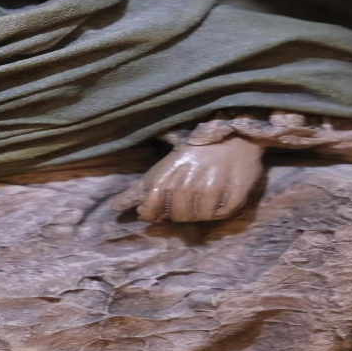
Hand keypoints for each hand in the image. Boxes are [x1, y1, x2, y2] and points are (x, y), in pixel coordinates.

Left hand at [110, 137, 264, 222]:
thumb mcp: (164, 165)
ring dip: (195, 213)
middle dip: (173, 214)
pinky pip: (220, 215)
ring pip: (198, 217)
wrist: (236, 133)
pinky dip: (217, 212)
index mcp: (171, 170)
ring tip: (199, 199)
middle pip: (176, 215)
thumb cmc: (197, 150)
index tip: (146, 211)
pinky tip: (217, 200)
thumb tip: (115, 207)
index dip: (148, 210)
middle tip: (179, 203)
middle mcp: (191, 180)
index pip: (151, 200)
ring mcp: (214, 187)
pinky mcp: (236, 193)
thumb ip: (141, 187)